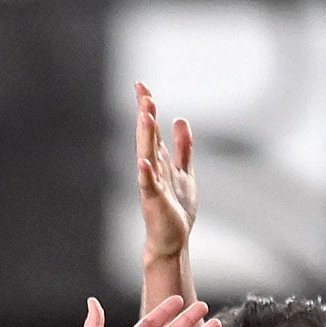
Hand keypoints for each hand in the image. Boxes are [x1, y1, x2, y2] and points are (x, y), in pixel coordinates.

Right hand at [135, 83, 198, 263]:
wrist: (172, 241)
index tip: (140, 85)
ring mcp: (151, 184)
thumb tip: (180, 120)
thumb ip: (183, 147)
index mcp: (159, 160)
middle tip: (143, 92)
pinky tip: (143, 161)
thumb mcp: (184, 171)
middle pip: (147, 136)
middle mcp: (151, 169)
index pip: (151, 128)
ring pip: (147, 154)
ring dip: (146, 135)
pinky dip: (145, 173)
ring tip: (146, 115)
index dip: (146, 107)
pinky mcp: (154, 201)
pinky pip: (148, 185)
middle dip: (145, 114)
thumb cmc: (176, 210)